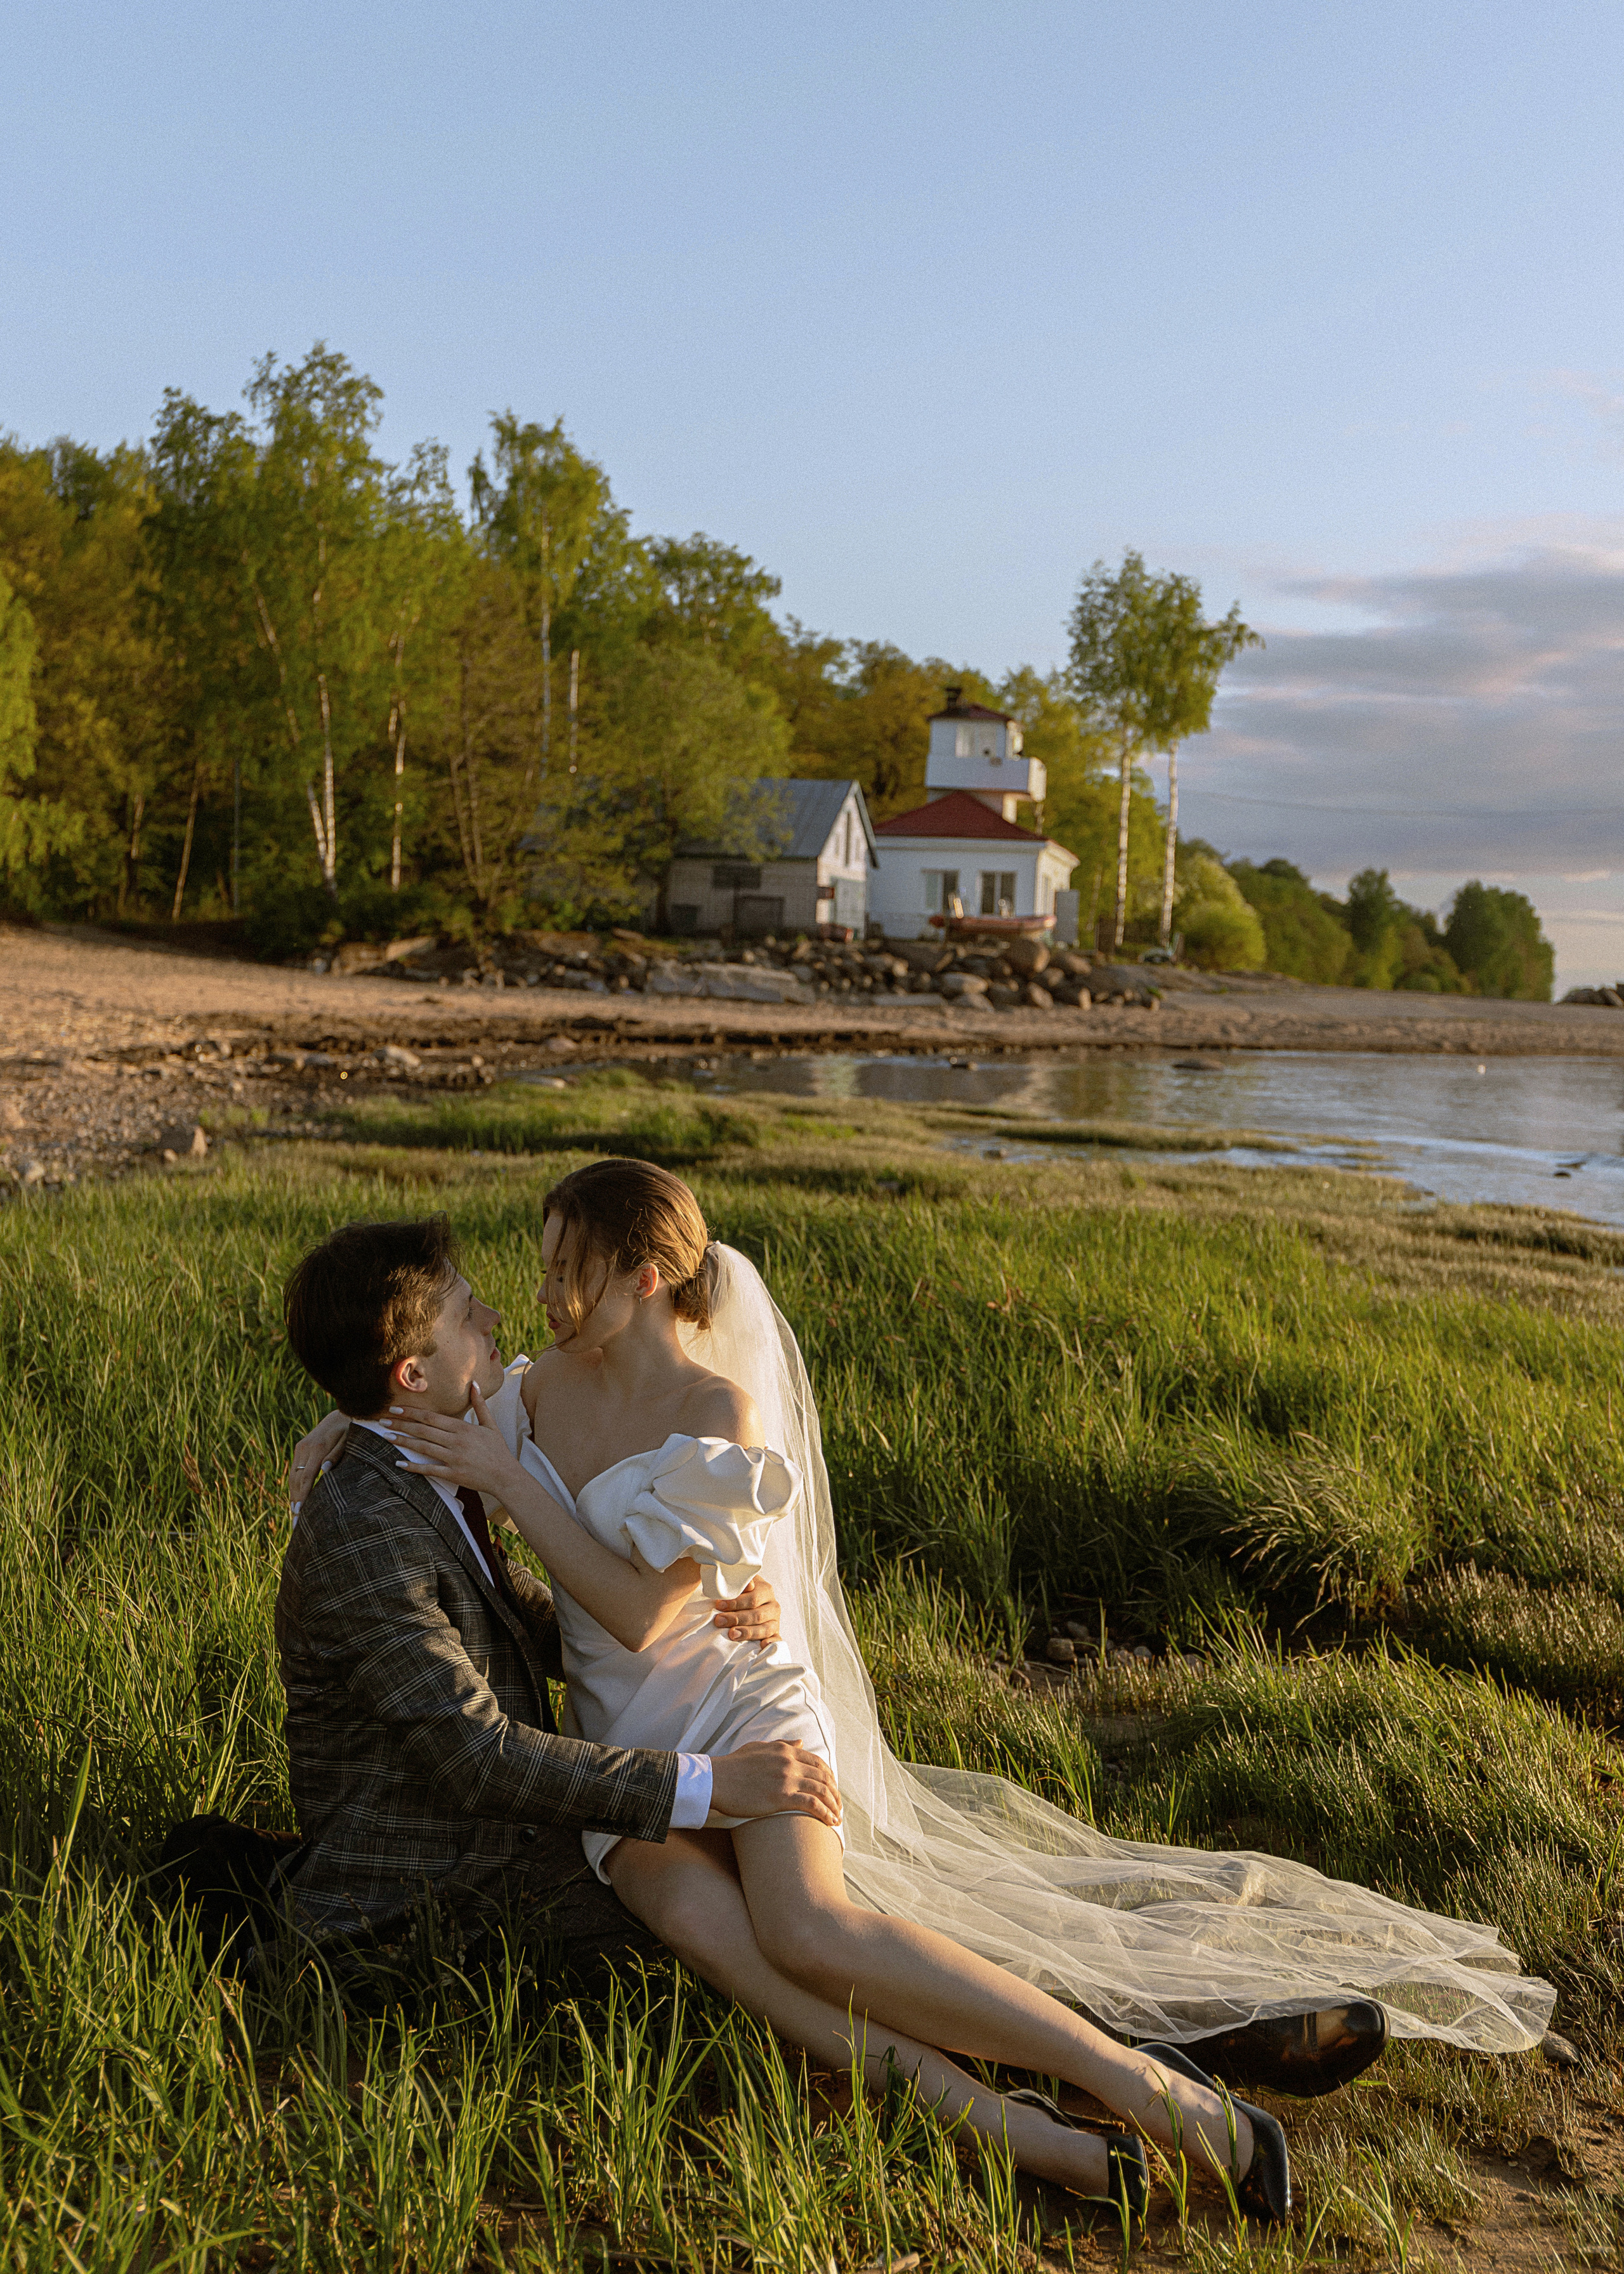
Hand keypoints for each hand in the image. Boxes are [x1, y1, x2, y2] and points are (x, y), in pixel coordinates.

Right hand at [288, 1410, 348, 1511]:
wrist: (342, 1413)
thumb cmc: (351, 1429)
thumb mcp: (350, 1440)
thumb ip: (337, 1455)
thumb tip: (325, 1471)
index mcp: (317, 1447)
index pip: (307, 1476)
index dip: (303, 1494)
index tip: (300, 1511)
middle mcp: (305, 1447)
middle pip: (297, 1479)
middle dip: (296, 1500)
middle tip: (296, 1522)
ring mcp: (301, 1447)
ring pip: (293, 1476)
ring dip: (293, 1495)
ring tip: (294, 1516)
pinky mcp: (300, 1448)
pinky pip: (295, 1470)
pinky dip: (294, 1486)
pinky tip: (296, 1500)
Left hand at [385, 1383, 522, 1500]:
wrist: (506, 1475)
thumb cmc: (498, 1450)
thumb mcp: (490, 1424)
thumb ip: (480, 1404)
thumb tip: (474, 1384)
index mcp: (463, 1428)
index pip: (432, 1417)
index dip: (412, 1412)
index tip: (396, 1409)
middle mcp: (456, 1441)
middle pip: (423, 1430)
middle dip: (401, 1424)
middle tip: (383, 1421)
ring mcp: (454, 1458)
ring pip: (423, 1447)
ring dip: (403, 1441)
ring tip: (386, 1437)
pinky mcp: (453, 1474)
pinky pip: (429, 1469)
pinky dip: (414, 1466)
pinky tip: (399, 1463)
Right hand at [707, 1742, 841, 1829]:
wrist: (715, 1779)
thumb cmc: (733, 1765)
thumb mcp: (759, 1748)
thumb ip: (782, 1745)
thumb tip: (801, 1742)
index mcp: (785, 1750)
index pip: (817, 1762)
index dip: (829, 1777)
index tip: (833, 1789)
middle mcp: (790, 1762)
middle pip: (823, 1777)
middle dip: (835, 1793)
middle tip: (838, 1806)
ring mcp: (786, 1779)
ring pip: (821, 1791)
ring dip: (834, 1805)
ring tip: (837, 1817)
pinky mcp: (781, 1797)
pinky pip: (812, 1805)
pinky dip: (825, 1813)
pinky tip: (830, 1822)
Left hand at [711, 1574, 779, 1651]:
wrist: (749, 1602)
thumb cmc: (739, 1592)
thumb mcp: (739, 1582)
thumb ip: (741, 1582)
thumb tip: (749, 1585)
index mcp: (766, 1590)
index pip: (752, 1598)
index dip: (735, 1603)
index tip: (718, 1605)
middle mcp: (773, 1606)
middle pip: (757, 1615)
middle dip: (736, 1619)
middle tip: (719, 1621)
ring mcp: (775, 1621)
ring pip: (765, 1629)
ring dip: (747, 1632)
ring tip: (731, 1634)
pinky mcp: (775, 1634)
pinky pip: (776, 1640)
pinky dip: (770, 1643)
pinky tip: (761, 1645)